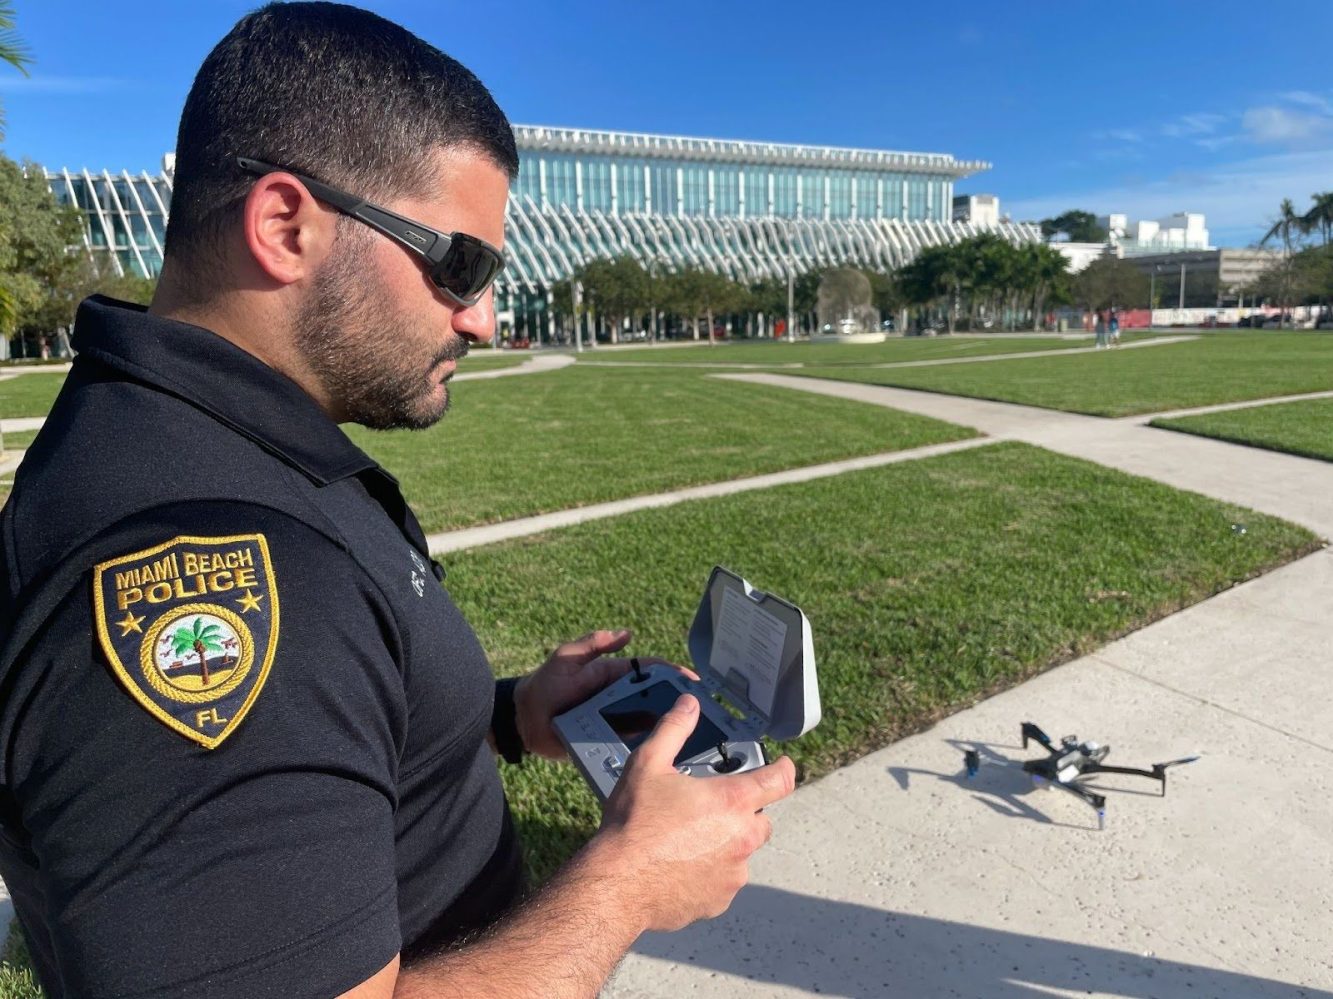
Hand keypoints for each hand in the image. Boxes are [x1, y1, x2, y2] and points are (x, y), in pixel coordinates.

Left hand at [514, 629, 695, 759]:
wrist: (523, 721)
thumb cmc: (544, 686)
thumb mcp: (566, 658)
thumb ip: (593, 644)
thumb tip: (626, 633)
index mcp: (611, 675)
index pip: (647, 671)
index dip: (671, 673)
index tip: (692, 680)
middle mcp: (616, 697)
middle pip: (652, 698)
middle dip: (676, 701)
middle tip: (701, 710)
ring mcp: (612, 719)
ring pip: (644, 722)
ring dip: (665, 726)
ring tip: (689, 733)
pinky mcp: (604, 739)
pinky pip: (628, 742)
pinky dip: (644, 745)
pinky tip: (661, 751)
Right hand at [589, 694, 795, 933]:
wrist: (616, 884)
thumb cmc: (633, 824)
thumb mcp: (648, 765)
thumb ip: (673, 729)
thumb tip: (688, 705)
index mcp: (731, 801)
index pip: (780, 780)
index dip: (784, 769)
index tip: (782, 766)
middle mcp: (741, 837)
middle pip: (761, 818)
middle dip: (742, 811)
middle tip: (708, 807)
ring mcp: (733, 873)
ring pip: (741, 851)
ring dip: (725, 844)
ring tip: (687, 839)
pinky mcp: (720, 899)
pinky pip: (724, 881)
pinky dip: (710, 873)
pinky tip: (680, 865)